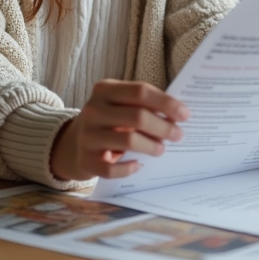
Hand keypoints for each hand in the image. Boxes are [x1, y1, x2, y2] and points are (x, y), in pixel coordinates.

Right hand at [50, 80, 188, 181]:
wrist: (73, 143)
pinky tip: (138, 164)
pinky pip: (113, 169)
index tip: (184, 114)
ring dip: (151, 146)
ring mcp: (87, 136)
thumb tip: (176, 115)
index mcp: (104, 90)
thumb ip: (142, 104)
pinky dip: (129, 168)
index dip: (166, 103)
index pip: (140, 92)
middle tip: (178, 135)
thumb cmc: (108, 120)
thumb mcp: (119, 104)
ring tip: (161, 149)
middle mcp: (92, 110)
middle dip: (163, 127)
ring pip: (128, 141)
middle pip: (138, 117)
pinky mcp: (85, 160)